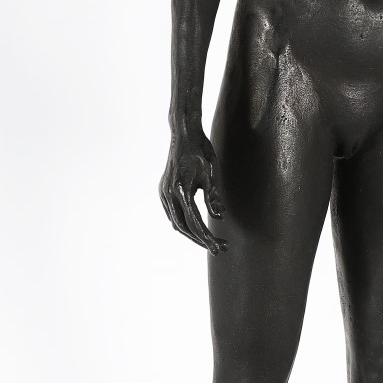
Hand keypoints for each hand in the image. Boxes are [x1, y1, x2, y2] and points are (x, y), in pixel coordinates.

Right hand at [159, 125, 227, 254]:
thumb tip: (219, 216)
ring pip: (176, 222)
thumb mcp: (211, 172)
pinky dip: (183, 223)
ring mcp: (163, 191)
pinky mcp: (163, 189)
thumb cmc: (201, 151)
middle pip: (183, 226)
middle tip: (218, 248)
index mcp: (181, 189)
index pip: (195, 221)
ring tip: (209, 241)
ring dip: (192, 233)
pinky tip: (195, 227)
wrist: (183, 134)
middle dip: (200, 240)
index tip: (219, 247)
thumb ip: (213, 196)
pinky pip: (172, 213)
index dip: (207, 237)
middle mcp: (169, 193)